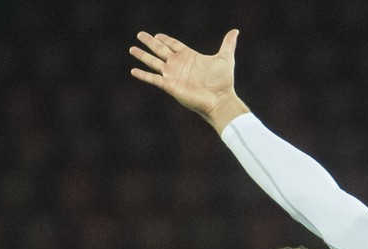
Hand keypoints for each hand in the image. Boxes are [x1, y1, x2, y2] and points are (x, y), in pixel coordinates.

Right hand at [130, 29, 249, 131]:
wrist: (219, 99)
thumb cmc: (223, 81)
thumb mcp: (225, 58)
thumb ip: (228, 43)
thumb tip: (235, 31)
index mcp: (189, 56)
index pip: (174, 45)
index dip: (165, 39)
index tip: (157, 35)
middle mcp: (179, 65)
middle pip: (160, 50)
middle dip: (150, 42)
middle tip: (139, 34)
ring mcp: (173, 75)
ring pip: (154, 62)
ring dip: (143, 56)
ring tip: (132, 48)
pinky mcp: (170, 85)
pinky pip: (153, 79)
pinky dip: (143, 75)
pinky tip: (133, 70)